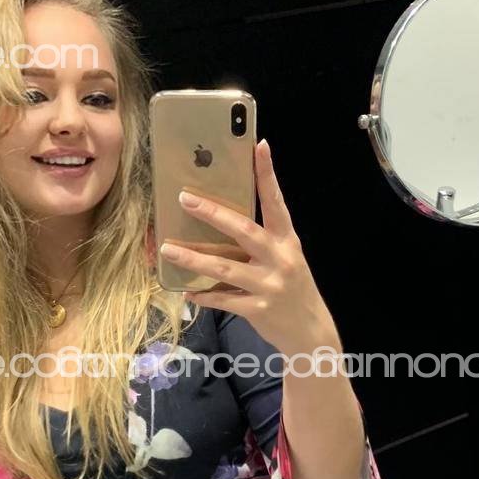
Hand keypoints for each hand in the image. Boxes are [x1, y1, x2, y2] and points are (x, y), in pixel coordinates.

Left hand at [158, 139, 337, 355]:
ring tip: (168, 249)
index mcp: (287, 241)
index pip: (276, 202)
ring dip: (194, 259)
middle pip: (244, 230)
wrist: (311, 332)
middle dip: (213, 213)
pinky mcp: (259, 309)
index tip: (259, 146)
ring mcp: (269, 285)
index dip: (267, 174)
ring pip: (225, 268)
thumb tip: (224, 220)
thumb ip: (263, 241)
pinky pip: (224, 300)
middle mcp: (280, 259)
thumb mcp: (286, 258)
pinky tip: (187, 291)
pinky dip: (204, 296)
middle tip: (185, 199)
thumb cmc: (292, 288)